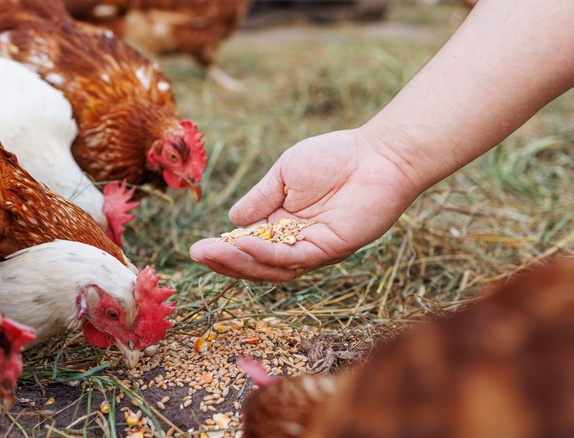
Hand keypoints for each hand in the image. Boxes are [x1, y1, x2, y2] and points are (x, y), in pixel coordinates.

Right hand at [190, 129, 421, 282]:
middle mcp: (295, 242)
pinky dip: (267, 254)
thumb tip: (231, 220)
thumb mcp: (283, 174)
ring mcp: (313, 249)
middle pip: (255, 263)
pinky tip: (244, 243)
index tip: (198, 248)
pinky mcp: (329, 249)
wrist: (376, 154)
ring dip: (240, 262)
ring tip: (214, 252)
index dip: (223, 250)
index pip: (247, 246)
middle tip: (198, 254)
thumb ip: (259, 198)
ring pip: (271, 268)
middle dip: (225, 261)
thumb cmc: (334, 157)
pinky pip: (293, 258)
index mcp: (282, 225)